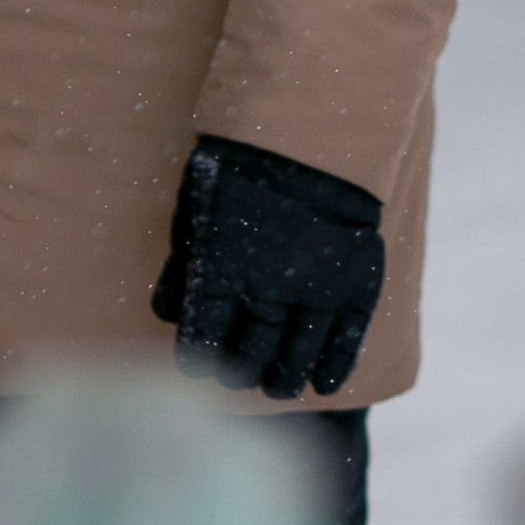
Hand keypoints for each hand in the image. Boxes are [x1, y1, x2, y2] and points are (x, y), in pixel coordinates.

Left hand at [152, 136, 383, 399]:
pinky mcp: (355, 284)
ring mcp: (317, 289)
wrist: (307, 135)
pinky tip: (323, 385)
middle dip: (240, 371)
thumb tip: (168, 311)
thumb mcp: (195, 209)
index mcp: (221, 271)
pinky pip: (347, 337)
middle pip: (251, 352)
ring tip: (279, 390)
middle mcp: (269, 290)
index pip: (204, 336)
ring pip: (299, 352)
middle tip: (236, 381)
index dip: (197, 359)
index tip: (195, 368)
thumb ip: (185, 263)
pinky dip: (335, 365)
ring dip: (286, 377)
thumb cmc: (237, 168)